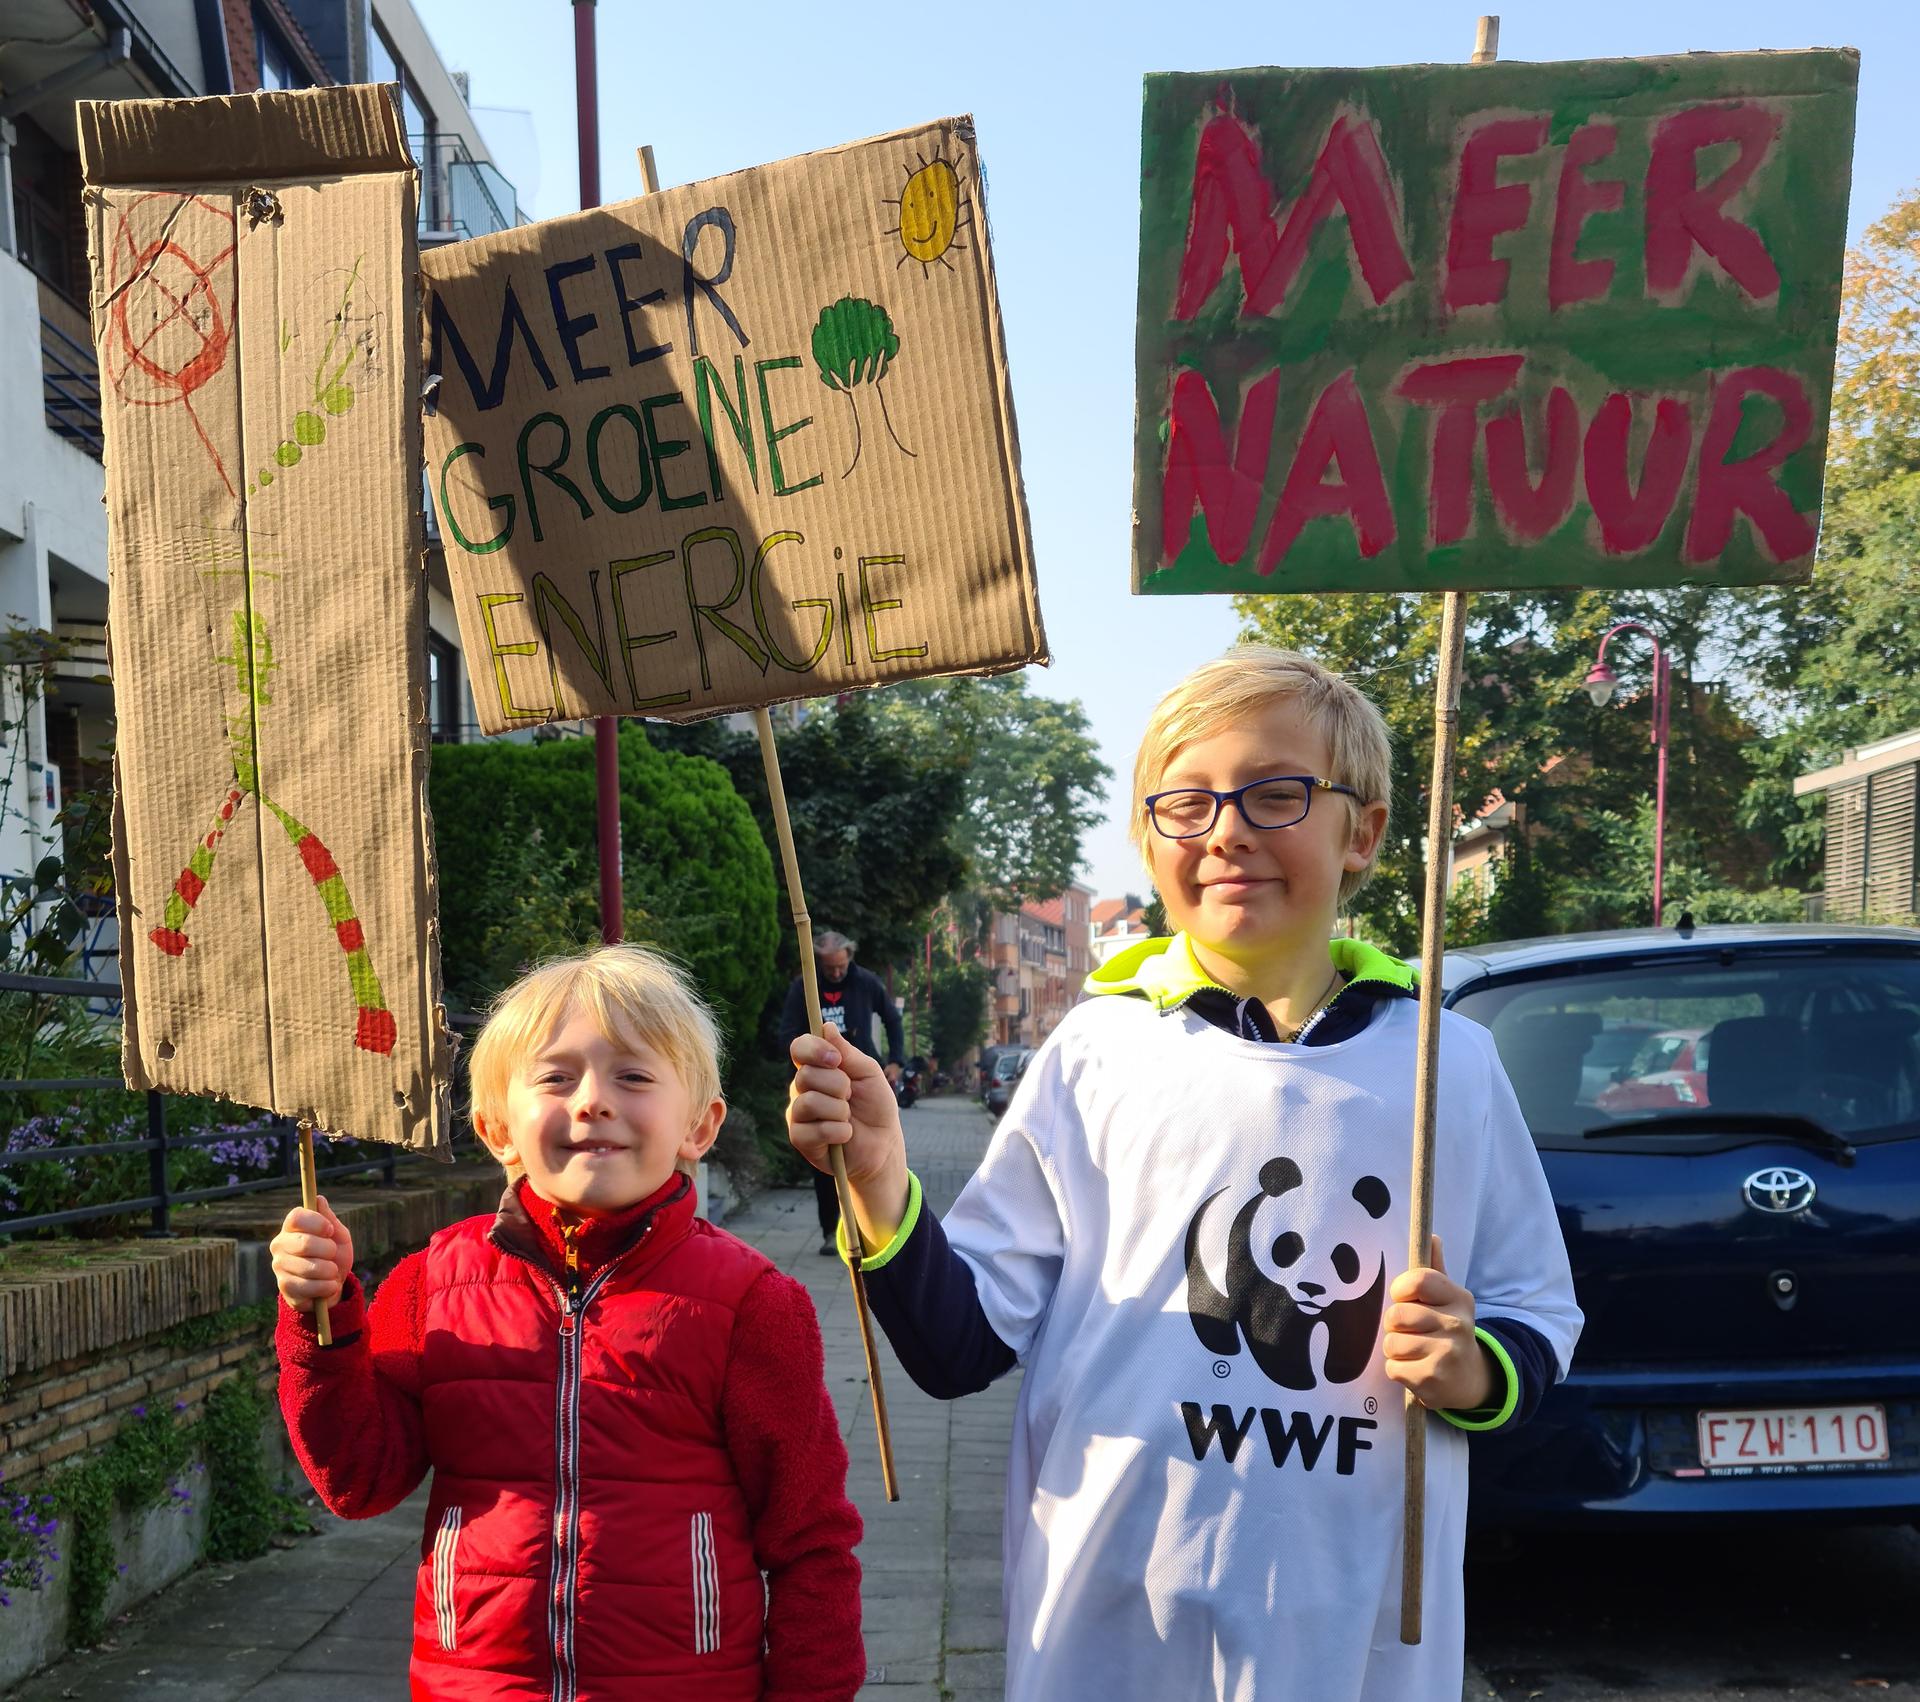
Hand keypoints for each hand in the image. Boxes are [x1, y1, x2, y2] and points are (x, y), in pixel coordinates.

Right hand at [270, 1197, 353, 1313]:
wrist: (332, 1285)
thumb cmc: (334, 1255)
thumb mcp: (338, 1235)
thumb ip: (329, 1218)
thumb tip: (319, 1199)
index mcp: (291, 1227)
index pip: (296, 1217)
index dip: (317, 1223)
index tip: (330, 1230)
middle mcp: (279, 1244)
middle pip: (305, 1243)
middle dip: (328, 1250)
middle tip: (332, 1254)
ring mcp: (279, 1266)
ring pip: (310, 1267)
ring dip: (330, 1271)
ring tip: (331, 1271)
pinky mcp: (284, 1288)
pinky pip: (310, 1287)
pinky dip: (327, 1287)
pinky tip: (328, 1285)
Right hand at [788, 1029, 908, 1249]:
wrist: (883, 1144)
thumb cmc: (875, 1107)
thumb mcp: (868, 1073)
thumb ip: (847, 1052)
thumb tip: (826, 1026)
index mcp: (817, 1068)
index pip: (800, 1048)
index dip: (814, 1050)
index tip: (837, 1060)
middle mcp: (802, 1088)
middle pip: (806, 1075)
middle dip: (839, 1086)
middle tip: (851, 1097)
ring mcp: (798, 1114)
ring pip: (809, 1102)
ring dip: (839, 1111)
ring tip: (848, 1118)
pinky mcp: (800, 1138)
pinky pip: (814, 1129)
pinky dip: (839, 1132)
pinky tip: (845, 1135)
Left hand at [1381, 1236, 1494, 1411]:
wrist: (1471, 1379)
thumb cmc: (1448, 1331)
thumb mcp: (1448, 1299)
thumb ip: (1435, 1270)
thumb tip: (1432, 1236)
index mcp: (1459, 1298)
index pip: (1417, 1280)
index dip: (1401, 1290)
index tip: (1405, 1299)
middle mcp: (1457, 1324)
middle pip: (1396, 1315)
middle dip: (1395, 1325)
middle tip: (1411, 1331)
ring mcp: (1446, 1353)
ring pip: (1391, 1343)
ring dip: (1395, 1349)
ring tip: (1414, 1351)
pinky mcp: (1432, 1380)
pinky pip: (1392, 1368)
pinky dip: (1398, 1370)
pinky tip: (1417, 1369)